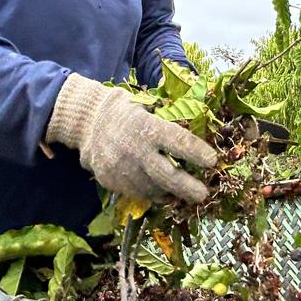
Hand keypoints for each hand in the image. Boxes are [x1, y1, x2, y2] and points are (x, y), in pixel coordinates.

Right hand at [45, 73, 217, 202]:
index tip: (213, 161)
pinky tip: (161, 190)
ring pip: (153, 189)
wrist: (87, 124)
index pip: (176, 141)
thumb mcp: (146, 106)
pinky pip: (138, 193)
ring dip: (171, 192)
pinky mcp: (112, 182)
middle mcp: (134, 150)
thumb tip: (201, 123)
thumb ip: (168, 118)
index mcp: (146, 127)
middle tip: (204, 194)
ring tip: (184, 193)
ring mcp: (121, 169)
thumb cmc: (125, 111)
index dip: (196, 152)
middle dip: (188, 187)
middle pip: (166, 175)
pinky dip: (153, 193)